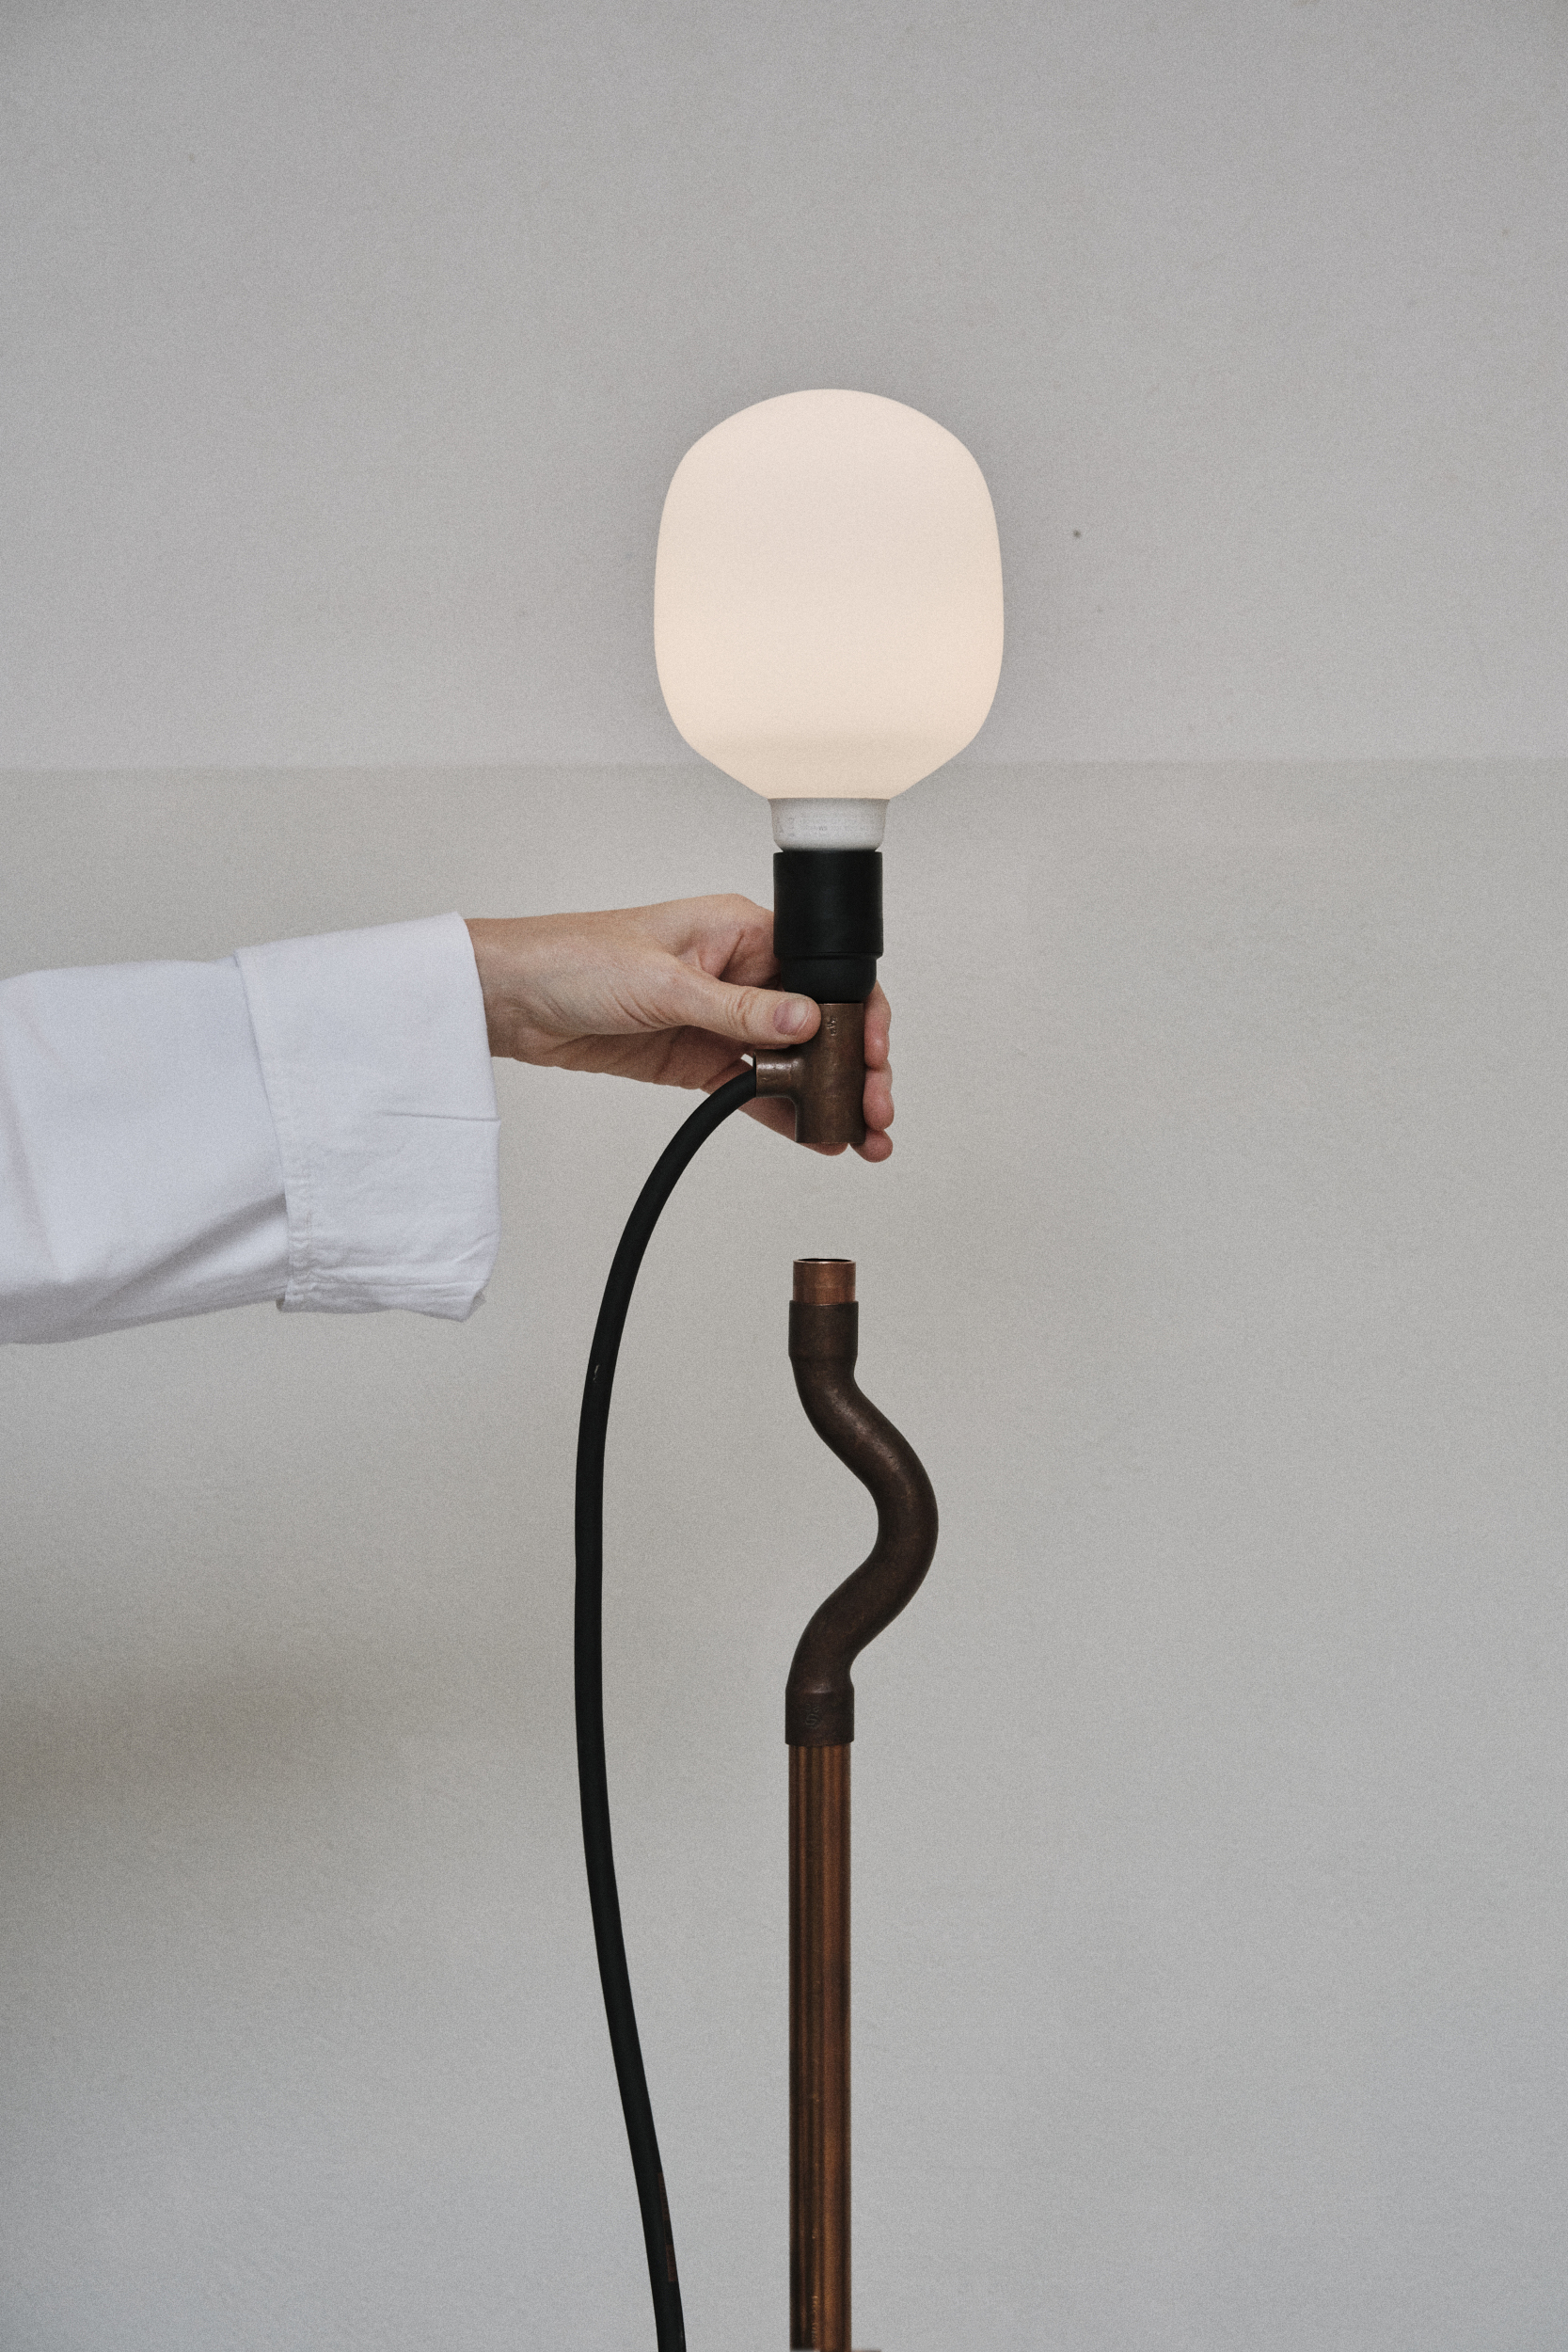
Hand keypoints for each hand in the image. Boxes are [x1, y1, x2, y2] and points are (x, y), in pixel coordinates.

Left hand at [465, 897, 891, 1159]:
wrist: (510, 1000)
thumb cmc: (573, 958)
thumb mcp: (664, 982)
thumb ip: (739, 1008)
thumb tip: (806, 1020)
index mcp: (741, 930)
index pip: (825, 971)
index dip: (859, 1014)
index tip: (873, 1056)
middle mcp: (740, 971)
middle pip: (819, 1022)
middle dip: (853, 1067)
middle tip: (873, 1111)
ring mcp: (720, 1017)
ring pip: (792, 1060)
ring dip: (824, 1096)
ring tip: (854, 1135)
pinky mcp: (698, 1057)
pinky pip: (754, 1087)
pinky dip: (784, 1112)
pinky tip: (811, 1135)